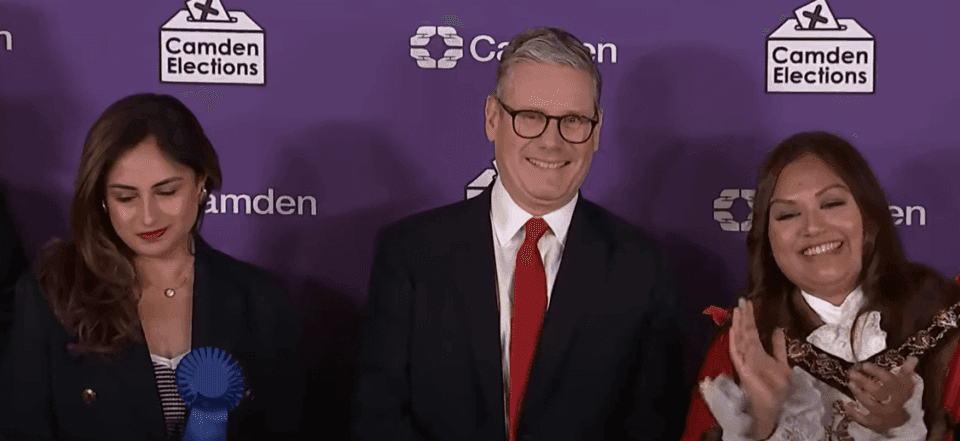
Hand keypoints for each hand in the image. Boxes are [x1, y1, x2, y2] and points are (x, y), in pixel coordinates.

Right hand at [729, 298, 792, 438]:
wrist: (773, 406)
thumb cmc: (776, 388)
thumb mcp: (783, 364)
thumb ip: (778, 347)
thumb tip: (777, 329)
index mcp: (757, 352)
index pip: (752, 331)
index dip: (750, 317)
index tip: (748, 303)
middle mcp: (749, 355)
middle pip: (745, 333)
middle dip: (743, 317)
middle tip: (741, 300)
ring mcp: (745, 361)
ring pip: (740, 339)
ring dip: (738, 325)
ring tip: (737, 310)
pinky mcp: (742, 370)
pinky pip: (737, 353)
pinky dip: (735, 341)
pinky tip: (734, 329)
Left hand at [842, 357, 917, 432]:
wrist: (899, 419)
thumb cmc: (898, 396)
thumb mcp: (904, 384)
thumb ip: (906, 371)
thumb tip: (913, 359)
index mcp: (900, 392)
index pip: (889, 381)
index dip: (877, 372)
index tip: (865, 365)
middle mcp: (893, 404)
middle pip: (878, 392)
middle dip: (864, 382)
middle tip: (852, 373)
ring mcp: (884, 414)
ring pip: (871, 404)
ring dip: (859, 394)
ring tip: (850, 383)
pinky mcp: (875, 422)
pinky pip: (864, 419)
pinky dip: (854, 413)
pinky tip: (846, 404)